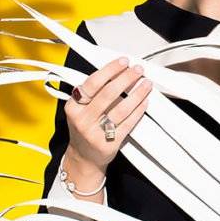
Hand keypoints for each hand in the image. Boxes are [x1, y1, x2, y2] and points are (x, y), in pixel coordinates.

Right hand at [64, 55, 151, 177]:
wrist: (83, 158)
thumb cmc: (84, 129)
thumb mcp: (79, 109)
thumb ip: (92, 92)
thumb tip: (115, 71)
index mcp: (73, 107)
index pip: (92, 83)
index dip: (110, 70)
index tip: (122, 62)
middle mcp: (82, 120)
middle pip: (108, 94)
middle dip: (126, 78)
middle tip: (137, 70)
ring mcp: (95, 133)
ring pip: (120, 109)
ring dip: (137, 94)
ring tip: (145, 84)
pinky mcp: (109, 144)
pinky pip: (128, 124)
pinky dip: (138, 111)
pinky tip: (144, 102)